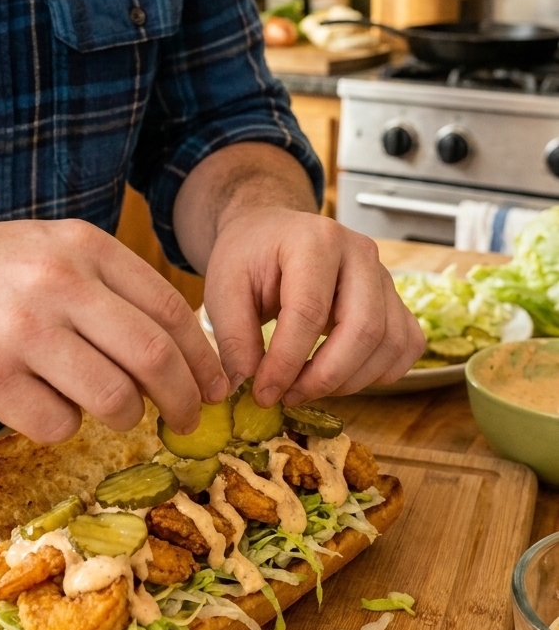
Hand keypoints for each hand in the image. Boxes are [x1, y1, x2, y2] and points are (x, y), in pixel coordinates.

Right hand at [0, 219, 226, 442]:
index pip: (169, 310)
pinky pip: (57, 424)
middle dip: (185, 400)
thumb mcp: (49, 249)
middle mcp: (57, 282)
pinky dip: (64, 424)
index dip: (203, 357)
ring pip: (113, 398)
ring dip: (124, 416)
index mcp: (82, 246)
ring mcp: (21, 331)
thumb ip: (109, 286)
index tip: (216, 386)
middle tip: (189, 421)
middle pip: (154, 357)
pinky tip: (42, 404)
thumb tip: (184, 352)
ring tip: (110, 411)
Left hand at [202, 209, 424, 405]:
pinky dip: (380, 373)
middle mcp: (359, 253)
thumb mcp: (223, 286)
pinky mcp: (395, 298)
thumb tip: (245, 385)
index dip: (287, 362)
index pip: (310, 312)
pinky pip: (406, 345)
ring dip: (350, 380)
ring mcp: (384, 275)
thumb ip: (233, 336)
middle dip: (325, 377)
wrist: (272, 233)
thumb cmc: (250, 256)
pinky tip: (342, 377)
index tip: (264, 392)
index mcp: (314, 240)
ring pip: (389, 342)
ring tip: (307, 387)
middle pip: (364, 328)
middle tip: (289, 396)